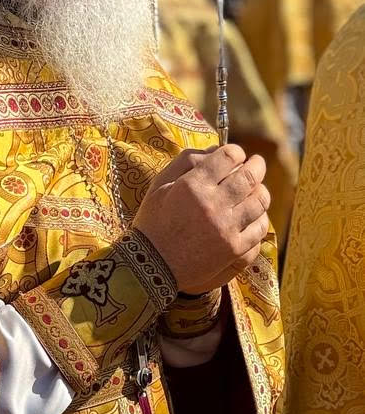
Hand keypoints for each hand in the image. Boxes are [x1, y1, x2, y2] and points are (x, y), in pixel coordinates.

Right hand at [133, 144, 270, 293]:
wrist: (151, 265)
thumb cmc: (153, 222)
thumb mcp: (160, 185)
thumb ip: (186, 162)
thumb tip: (215, 148)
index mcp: (193, 186)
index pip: (228, 157)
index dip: (236, 152)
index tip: (236, 155)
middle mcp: (213, 205)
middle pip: (250, 176)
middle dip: (257, 165)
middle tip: (256, 164)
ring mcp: (226, 228)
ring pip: (260, 201)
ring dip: (261, 190)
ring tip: (257, 189)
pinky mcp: (234, 249)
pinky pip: (259, 228)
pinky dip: (260, 217)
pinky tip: (254, 215)